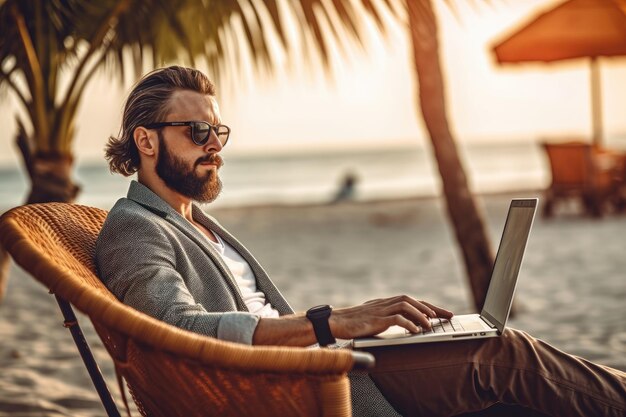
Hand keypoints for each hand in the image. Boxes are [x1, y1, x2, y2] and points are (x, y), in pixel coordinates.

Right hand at [328, 295, 452, 338]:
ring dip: (421, 314)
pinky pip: (396, 318)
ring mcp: (380, 310)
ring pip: (406, 305)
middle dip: (431, 307)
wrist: (335, 322)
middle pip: (412, 300)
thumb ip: (387, 318)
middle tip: (446, 315)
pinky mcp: (376, 319)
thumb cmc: (353, 323)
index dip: (428, 306)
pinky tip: (416, 331)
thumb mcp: (373, 318)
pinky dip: (408, 323)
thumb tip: (405, 324)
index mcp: (385, 303)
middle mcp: (385, 303)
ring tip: (431, 324)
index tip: (442, 313)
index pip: (411, 301)